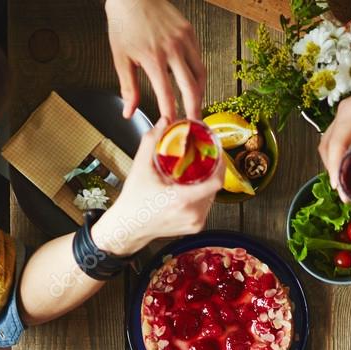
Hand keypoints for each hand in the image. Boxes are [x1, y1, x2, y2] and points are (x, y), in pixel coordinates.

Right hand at [93, 119, 223, 255]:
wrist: (129, 226)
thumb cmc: (134, 200)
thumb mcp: (140, 166)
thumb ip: (152, 140)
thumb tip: (165, 121)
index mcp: (182, 200)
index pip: (216, 182)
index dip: (220, 164)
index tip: (217, 151)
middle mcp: (193, 214)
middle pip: (214, 187)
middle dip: (211, 170)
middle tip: (205, 156)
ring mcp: (196, 223)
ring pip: (211, 197)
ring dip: (207, 182)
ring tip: (198, 169)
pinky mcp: (196, 227)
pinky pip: (206, 206)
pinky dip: (202, 194)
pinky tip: (193, 186)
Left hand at [105, 0, 204, 119]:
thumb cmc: (124, 23)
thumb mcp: (121, 57)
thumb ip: (128, 88)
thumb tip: (129, 112)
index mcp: (153, 57)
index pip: (166, 95)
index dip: (171, 114)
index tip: (172, 127)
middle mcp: (172, 49)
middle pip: (190, 88)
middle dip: (194, 110)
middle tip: (195, 125)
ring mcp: (184, 40)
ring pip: (200, 74)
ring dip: (200, 93)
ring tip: (196, 105)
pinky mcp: (189, 32)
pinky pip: (198, 59)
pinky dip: (197, 74)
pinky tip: (192, 83)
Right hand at [319, 67, 350, 188]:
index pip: (336, 145)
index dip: (334, 169)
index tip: (339, 189)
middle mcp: (345, 111)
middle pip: (327, 145)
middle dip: (331, 170)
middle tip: (343, 191)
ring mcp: (345, 112)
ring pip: (327, 141)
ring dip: (332, 162)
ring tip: (343, 182)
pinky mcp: (349, 114)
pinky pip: (335, 136)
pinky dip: (336, 153)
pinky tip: (346, 166)